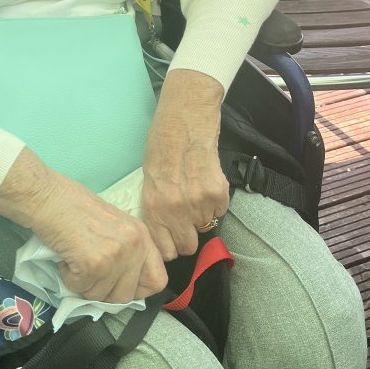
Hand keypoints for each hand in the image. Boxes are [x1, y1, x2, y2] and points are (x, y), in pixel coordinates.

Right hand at [0, 149, 167, 302]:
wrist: (47, 196)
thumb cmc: (73, 206)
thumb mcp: (113, 224)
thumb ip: (126, 250)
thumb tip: (125, 285)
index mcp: (141, 233)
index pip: (157, 280)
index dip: (137, 290)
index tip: (118, 286)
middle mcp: (134, 244)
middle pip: (126, 295)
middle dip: (104, 292)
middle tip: (89, 274)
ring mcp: (115, 255)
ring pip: (101, 296)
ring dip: (83, 284)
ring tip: (75, 260)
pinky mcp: (94, 264)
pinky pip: (81, 289)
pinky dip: (69, 279)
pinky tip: (66, 259)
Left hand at [140, 69, 229, 260]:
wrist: (184, 117)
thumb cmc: (161, 143)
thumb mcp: (148, 179)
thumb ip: (156, 208)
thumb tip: (163, 232)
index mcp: (153, 207)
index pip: (166, 251)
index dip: (171, 247)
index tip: (174, 239)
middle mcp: (174, 210)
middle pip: (189, 246)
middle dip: (189, 234)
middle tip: (188, 217)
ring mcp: (198, 203)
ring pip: (206, 226)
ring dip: (203, 214)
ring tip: (195, 188)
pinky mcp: (217, 192)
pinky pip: (220, 210)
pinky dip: (216, 200)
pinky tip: (206, 179)